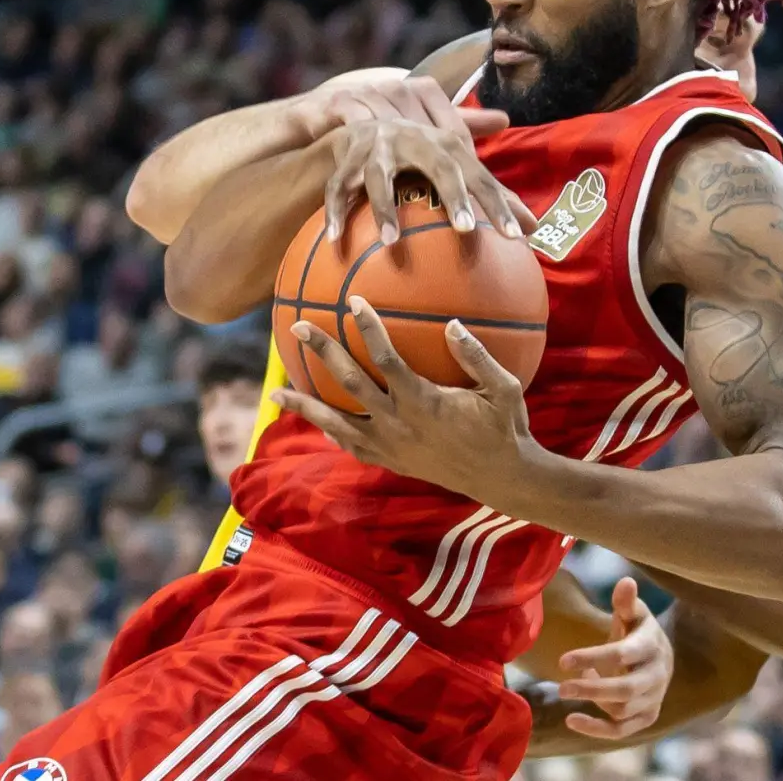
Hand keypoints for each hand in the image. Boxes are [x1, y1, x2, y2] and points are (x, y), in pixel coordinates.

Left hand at [271, 297, 532, 497]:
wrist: (502, 478)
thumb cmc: (505, 428)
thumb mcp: (504, 389)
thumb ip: (477, 357)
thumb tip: (452, 324)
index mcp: (423, 401)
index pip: (385, 359)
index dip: (368, 329)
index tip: (353, 303)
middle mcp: (398, 423)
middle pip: (349, 383)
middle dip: (323, 353)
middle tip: (298, 328)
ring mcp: (390, 446)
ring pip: (337, 422)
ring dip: (306, 406)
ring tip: (276, 394)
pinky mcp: (391, 461)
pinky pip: (352, 446)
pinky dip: (331, 433)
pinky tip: (317, 423)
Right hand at [324, 114, 536, 246]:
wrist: (356, 112)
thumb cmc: (414, 149)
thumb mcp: (450, 161)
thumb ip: (488, 190)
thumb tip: (537, 226)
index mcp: (444, 142)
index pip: (480, 174)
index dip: (500, 202)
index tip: (519, 236)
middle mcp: (413, 136)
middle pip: (439, 165)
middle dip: (453, 195)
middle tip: (468, 230)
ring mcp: (376, 144)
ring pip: (380, 177)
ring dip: (384, 209)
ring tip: (392, 244)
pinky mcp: (345, 154)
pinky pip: (338, 187)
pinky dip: (335, 213)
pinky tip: (337, 243)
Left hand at [556, 578, 673, 739]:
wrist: (660, 658)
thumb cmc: (637, 632)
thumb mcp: (633, 614)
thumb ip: (626, 602)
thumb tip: (626, 581)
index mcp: (652, 646)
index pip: (623, 654)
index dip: (593, 657)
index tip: (563, 661)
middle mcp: (657, 675)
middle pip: (626, 690)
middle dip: (592, 690)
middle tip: (561, 688)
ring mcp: (654, 699)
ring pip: (622, 710)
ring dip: (592, 701)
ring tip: (567, 687)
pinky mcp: (647, 717)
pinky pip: (623, 731)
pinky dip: (597, 729)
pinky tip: (571, 720)